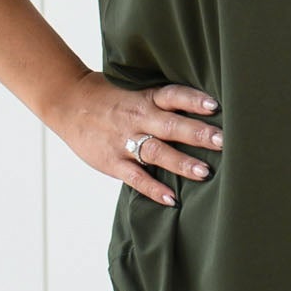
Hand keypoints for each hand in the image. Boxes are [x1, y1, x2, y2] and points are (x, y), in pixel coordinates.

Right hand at [53, 73, 221, 206]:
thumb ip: (162, 102)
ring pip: (156, 151)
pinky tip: (172, 199)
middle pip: (171, 125)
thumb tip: (200, 110)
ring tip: (205, 172)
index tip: (215, 105)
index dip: (193, 100)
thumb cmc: (108, 97)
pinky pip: (136, 177)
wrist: (67, 103)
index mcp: (145, 99)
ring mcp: (124, 141)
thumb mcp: (135, 91)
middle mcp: (138, 118)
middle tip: (223, 142)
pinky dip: (153, 189)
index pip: (173, 95)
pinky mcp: (113, 162)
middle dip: (198, 134)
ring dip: (181, 163)